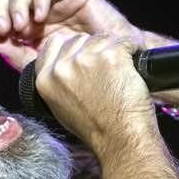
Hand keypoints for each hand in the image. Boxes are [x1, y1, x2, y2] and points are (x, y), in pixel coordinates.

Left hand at [0, 0, 144, 71]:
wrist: (111, 65)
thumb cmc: (79, 69)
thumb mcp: (41, 67)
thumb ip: (16, 56)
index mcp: (26, 29)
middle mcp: (36, 12)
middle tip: (2, 30)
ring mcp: (53, 1)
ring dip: (17, 5)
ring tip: (21, 26)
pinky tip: (40, 16)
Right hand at [31, 31, 156, 154]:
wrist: (119, 140)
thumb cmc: (97, 129)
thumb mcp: (61, 107)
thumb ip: (58, 82)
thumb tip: (64, 63)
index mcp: (45, 80)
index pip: (54, 44)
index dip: (72, 48)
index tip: (85, 57)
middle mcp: (62, 68)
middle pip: (79, 39)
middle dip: (94, 49)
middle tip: (106, 71)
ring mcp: (85, 60)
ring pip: (101, 38)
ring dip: (114, 50)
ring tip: (120, 72)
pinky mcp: (110, 56)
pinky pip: (124, 41)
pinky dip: (133, 49)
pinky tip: (133, 67)